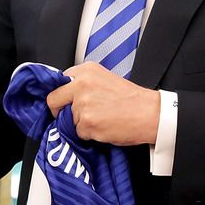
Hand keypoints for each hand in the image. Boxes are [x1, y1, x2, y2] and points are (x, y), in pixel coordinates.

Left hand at [45, 62, 160, 145]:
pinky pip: (78, 133)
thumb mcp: (105, 80)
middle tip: (72, 117)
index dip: (61, 95)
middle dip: (59, 111)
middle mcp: (81, 84)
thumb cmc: (132, 100)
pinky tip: (104, 127)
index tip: (65, 103)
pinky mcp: (87, 122)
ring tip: (100, 120)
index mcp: (86, 70)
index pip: (58, 82)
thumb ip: (83, 84)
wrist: (150, 113)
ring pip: (67, 120)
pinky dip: (89, 134)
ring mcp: (83, 103)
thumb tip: (65, 97)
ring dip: (79, 124)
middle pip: (53, 100)